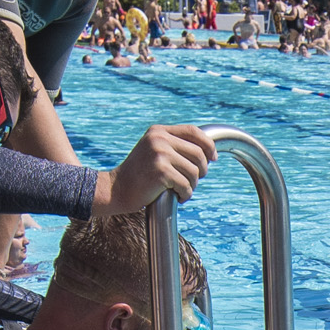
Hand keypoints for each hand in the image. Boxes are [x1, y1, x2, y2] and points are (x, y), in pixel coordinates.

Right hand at [94, 125, 216, 213]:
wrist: (116, 189)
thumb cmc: (138, 174)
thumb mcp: (153, 150)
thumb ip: (174, 145)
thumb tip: (207, 151)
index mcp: (158, 131)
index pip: (193, 131)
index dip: (208, 145)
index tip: (213, 158)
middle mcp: (159, 139)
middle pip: (198, 153)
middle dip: (201, 171)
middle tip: (192, 181)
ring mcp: (159, 154)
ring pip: (195, 171)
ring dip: (192, 185)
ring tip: (181, 190)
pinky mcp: (161, 172)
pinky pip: (186, 185)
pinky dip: (186, 195)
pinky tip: (178, 197)